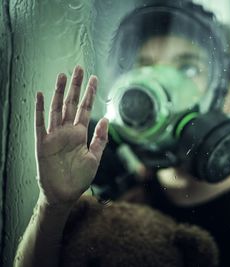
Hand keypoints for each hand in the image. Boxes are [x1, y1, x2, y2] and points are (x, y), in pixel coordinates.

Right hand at [35, 66, 107, 205]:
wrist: (64, 194)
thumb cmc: (79, 178)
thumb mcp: (95, 157)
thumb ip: (100, 138)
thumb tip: (106, 118)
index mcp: (80, 133)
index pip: (85, 108)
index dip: (89, 93)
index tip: (94, 78)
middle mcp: (67, 131)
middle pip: (70, 103)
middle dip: (75, 86)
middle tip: (79, 68)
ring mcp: (54, 135)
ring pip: (56, 108)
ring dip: (58, 92)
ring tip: (62, 75)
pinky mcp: (42, 143)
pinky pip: (40, 123)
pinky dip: (40, 109)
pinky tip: (41, 95)